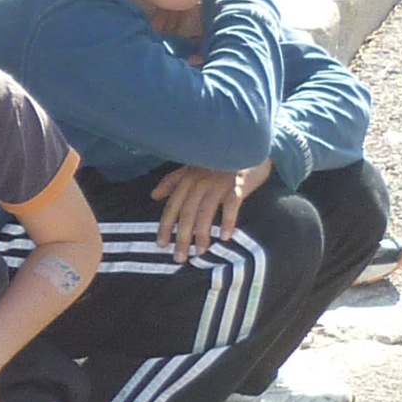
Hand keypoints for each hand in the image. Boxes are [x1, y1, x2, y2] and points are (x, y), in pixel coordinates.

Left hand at [152, 159, 267, 258]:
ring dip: (202, 234)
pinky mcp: (238, 183)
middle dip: (181, 237)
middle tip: (179, 257)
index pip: (172, 206)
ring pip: (205, 212)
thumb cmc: (218, 160)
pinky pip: (231, 204)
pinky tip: (226, 236)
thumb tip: (154, 195)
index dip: (165, 226)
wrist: (247, 144)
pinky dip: (228, 221)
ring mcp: (219, 182)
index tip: (161, 245)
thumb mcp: (192, 167)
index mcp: (187, 179)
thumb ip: (172, 181)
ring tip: (200, 252)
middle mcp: (200, 181)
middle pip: (187, 213)